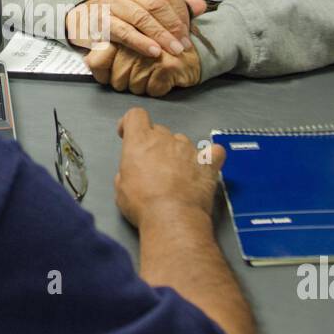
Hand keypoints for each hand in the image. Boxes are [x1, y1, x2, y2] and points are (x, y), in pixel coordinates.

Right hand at [65, 0, 204, 58]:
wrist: (89, 20)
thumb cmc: (128, 16)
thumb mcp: (152, 7)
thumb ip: (177, 7)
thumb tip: (201, 6)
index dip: (181, 13)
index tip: (188, 33)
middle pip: (155, 3)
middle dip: (172, 26)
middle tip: (183, 46)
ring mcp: (111, 1)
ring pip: (140, 16)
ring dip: (159, 35)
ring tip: (173, 51)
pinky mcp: (101, 19)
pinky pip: (123, 31)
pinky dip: (140, 42)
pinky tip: (153, 52)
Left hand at [87, 41, 200, 95]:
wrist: (192, 49)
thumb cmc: (158, 49)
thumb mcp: (128, 44)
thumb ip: (105, 51)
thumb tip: (89, 61)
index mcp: (121, 31)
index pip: (97, 62)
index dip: (103, 75)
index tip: (110, 76)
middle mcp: (134, 40)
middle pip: (116, 79)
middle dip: (126, 83)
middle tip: (139, 74)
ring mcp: (152, 53)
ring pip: (134, 87)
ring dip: (142, 86)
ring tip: (152, 73)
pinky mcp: (167, 65)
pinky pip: (152, 91)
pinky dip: (158, 88)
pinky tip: (163, 77)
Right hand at [115, 108, 225, 227]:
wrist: (172, 218)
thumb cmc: (144, 205)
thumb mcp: (121, 189)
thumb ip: (127, 171)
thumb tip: (132, 173)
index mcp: (140, 142)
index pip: (135, 115)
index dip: (130, 123)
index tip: (129, 133)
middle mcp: (165, 139)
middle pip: (159, 131)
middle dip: (154, 145)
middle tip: (152, 167)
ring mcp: (188, 149)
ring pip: (182, 141)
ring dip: (177, 153)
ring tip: (176, 176)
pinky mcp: (207, 163)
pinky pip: (212, 152)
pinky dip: (208, 157)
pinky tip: (204, 167)